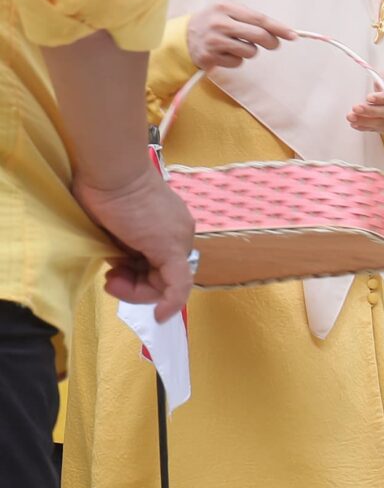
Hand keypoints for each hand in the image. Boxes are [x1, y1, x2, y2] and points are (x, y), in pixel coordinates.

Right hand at [74, 167, 193, 320]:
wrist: (109, 171)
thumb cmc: (102, 188)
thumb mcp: (110, 223)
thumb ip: (119, 243)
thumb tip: (117, 261)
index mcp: (165, 226)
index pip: (157, 263)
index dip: (135, 277)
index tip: (112, 276)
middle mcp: (178, 232)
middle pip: (161, 276)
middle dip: (134, 287)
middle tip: (109, 280)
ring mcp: (178, 240)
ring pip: (165, 282)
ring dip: (135, 291)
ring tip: (111, 278)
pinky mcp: (171, 248)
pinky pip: (178, 284)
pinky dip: (170, 302)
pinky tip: (160, 316)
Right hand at [186, 4, 292, 71]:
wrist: (182, 37)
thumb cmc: (213, 23)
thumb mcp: (227, 13)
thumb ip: (251, 19)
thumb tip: (281, 31)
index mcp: (225, 7)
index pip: (259, 19)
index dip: (279, 28)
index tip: (293, 35)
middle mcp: (219, 23)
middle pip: (258, 36)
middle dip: (271, 42)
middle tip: (273, 45)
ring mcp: (213, 40)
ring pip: (250, 51)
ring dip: (249, 51)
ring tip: (237, 45)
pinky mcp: (209, 57)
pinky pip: (238, 62)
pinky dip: (236, 60)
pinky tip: (225, 54)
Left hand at [346, 76, 383, 134]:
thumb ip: (383, 79)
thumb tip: (376, 91)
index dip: (382, 98)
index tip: (368, 97)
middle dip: (372, 111)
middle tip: (356, 108)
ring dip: (367, 122)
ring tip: (352, 117)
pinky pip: (380, 130)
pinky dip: (366, 128)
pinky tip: (356, 124)